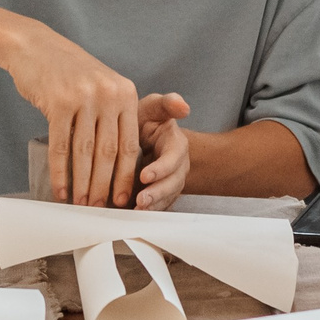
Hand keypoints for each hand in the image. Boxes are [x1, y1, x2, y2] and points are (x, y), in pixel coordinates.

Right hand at [7, 22, 140, 205]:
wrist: (36, 47)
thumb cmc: (70, 73)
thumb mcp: (103, 85)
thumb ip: (116, 116)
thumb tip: (121, 163)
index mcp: (126, 94)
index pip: (130, 144)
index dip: (126, 176)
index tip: (124, 199)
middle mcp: (109, 95)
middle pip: (109, 152)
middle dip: (104, 186)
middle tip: (100, 208)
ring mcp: (84, 98)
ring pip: (85, 153)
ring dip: (82, 184)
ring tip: (81, 204)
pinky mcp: (58, 102)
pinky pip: (60, 147)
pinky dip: (60, 173)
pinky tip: (60, 190)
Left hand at [134, 93, 191, 209]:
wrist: (141, 137)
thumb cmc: (145, 120)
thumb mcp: (152, 107)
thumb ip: (166, 104)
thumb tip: (184, 106)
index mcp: (176, 143)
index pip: (173, 157)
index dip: (161, 168)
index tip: (145, 175)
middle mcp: (178, 165)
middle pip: (173, 182)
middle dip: (158, 193)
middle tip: (140, 200)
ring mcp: (172, 181)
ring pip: (168, 197)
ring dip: (154, 205)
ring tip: (137, 210)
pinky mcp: (163, 194)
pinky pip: (161, 206)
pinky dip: (150, 212)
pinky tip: (135, 215)